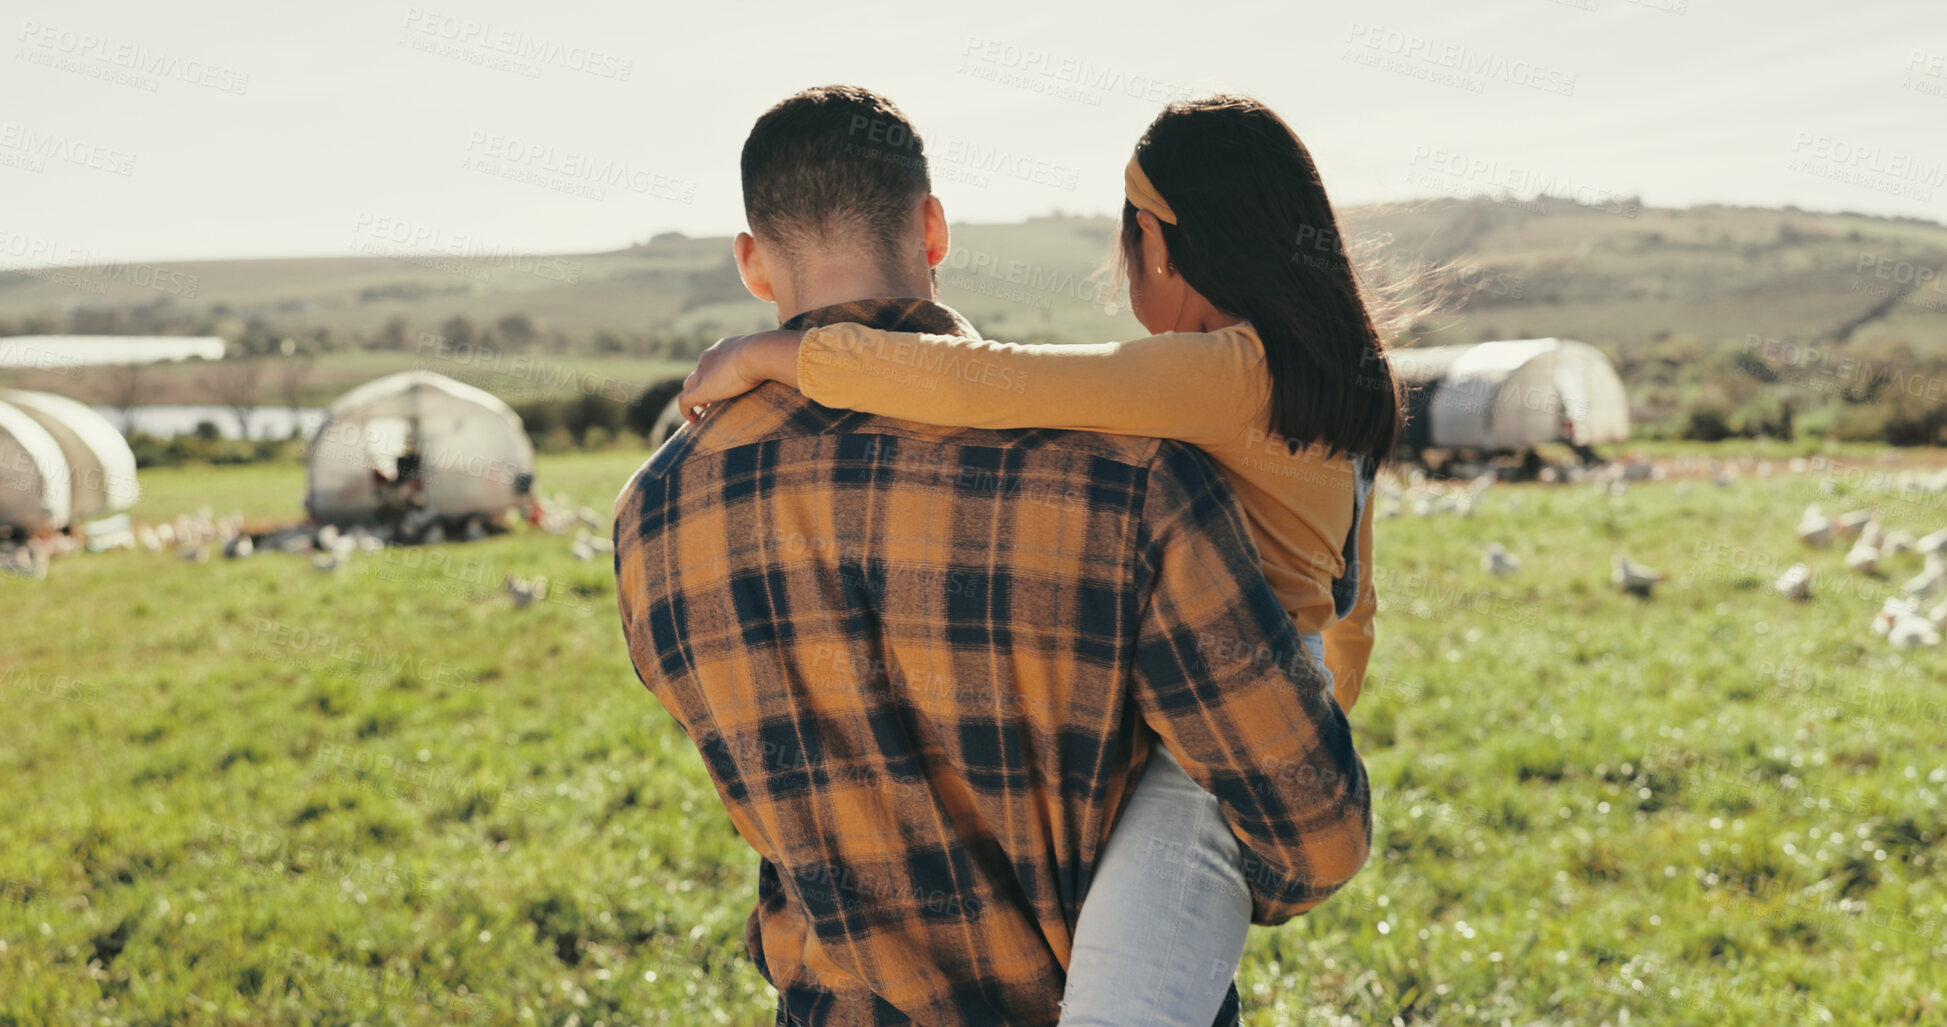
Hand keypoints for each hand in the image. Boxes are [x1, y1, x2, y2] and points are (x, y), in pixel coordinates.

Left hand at [677, 329, 803, 421]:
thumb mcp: (773, 355)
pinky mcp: (701, 388)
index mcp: (725, 347)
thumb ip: (777, 360)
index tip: (724, 387)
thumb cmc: (772, 353)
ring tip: (702, 412)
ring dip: (694, 398)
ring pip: (689, 385)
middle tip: (709, 401)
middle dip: (702, 385)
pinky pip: (684, 401)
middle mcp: (709, 357)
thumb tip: (794, 362)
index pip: (713, 361)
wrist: (760, 352)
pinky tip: (695, 421)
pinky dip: (686, 411)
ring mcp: (703, 373)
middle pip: (699, 372)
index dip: (715, 374)